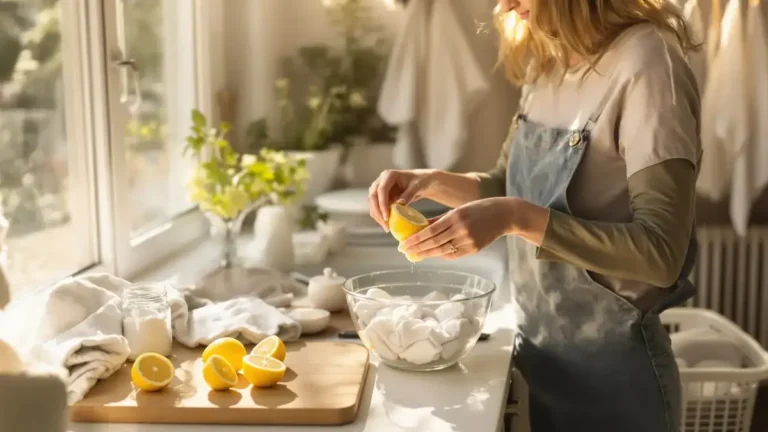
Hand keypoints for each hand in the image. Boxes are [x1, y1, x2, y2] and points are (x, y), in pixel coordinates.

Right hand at [368, 169, 435, 230]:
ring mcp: (378, 189)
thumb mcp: (417, 187)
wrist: (419, 182)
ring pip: (372, 203)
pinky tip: (387, 225)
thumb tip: (399, 204)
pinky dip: (380, 216)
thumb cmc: (419, 182)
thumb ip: (408, 194)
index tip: (387, 217)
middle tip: (386, 226)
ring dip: (377, 216)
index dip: (382, 204)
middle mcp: (380, 181)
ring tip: (387, 228)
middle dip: (378, 212)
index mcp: (388, 175)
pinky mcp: (380, 197)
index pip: (381, 190)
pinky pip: (376, 208)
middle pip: (373, 197)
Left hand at [401, 198, 516, 259]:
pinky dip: (441, 255)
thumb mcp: (458, 209)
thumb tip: (420, 228)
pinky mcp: (475, 249)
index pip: (430, 230)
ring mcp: (469, 240)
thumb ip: (440, 219)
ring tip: (414, 255)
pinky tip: (431, 255)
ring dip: (427, 254)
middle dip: (417, 248)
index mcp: (455, 216)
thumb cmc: (478, 209)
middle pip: (434, 242)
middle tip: (404, 251)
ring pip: (442, 251)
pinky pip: (454, 255)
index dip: (416, 239)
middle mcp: (461, 229)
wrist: (504, 215)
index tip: (403, 244)